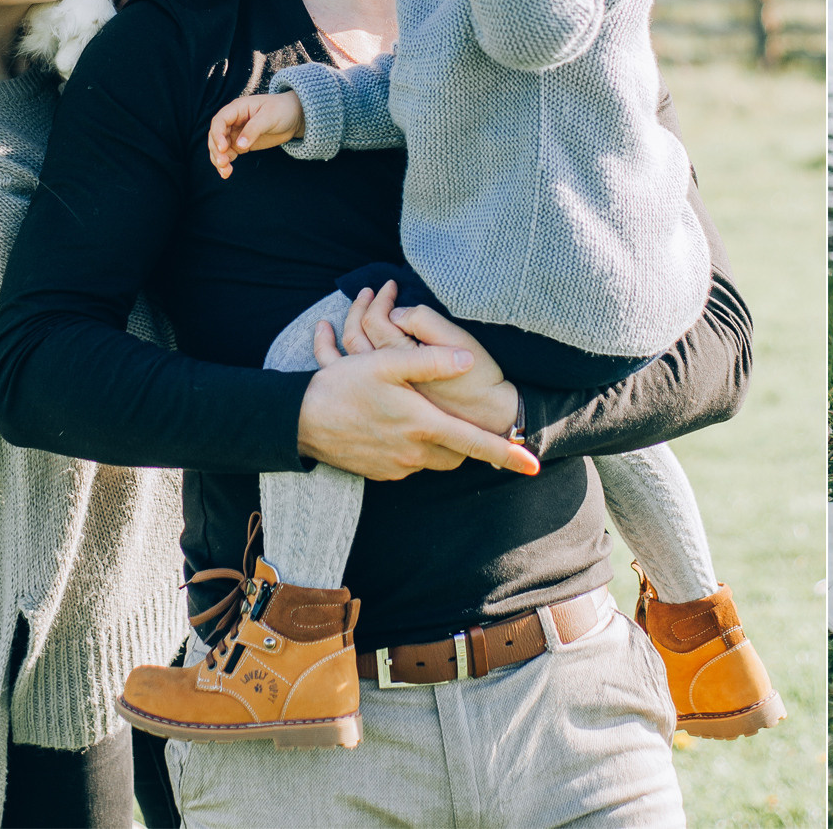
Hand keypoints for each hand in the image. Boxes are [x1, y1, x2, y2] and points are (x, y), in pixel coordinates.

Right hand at [208, 91, 304, 177]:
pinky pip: (228, 154)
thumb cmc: (282, 110)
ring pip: (219, 147)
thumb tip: (239, 145)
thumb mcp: (270, 116)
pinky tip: (226, 173)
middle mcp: (233, 121)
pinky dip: (225, 164)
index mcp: (237, 109)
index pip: (219, 121)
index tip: (223, 148)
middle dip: (216, 150)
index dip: (217, 134)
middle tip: (223, 163)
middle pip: (216, 135)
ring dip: (219, 159)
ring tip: (225, 172)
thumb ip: (254, 129)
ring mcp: (235, 133)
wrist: (294, 117)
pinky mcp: (241, 144)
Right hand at [294, 290, 537, 479]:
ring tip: (423, 412)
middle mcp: (414, 452)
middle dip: (467, 440)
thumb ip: (431, 360)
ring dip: (438, 440)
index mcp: (423, 425)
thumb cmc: (343, 388)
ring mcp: (397, 467)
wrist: (299, 421)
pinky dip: (414, 446)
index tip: (533, 464)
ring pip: (434, 458)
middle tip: (464, 417)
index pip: (475, 443)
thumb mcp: (387, 363)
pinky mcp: (381, 473)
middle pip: (457, 453)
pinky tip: (397, 423)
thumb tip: (467, 359)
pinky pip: (410, 462)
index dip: (506, 453)